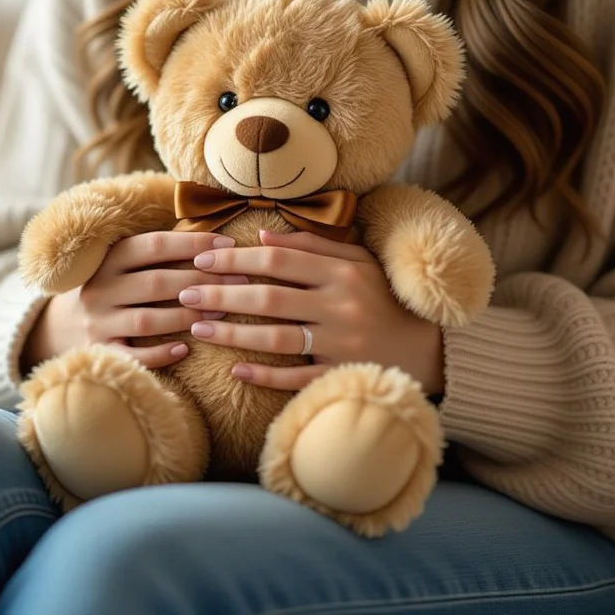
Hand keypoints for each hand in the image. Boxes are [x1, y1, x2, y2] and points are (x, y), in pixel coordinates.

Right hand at [21, 232, 247, 372]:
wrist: (57, 328)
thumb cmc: (109, 290)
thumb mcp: (122, 264)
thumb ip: (158, 251)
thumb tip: (215, 237)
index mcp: (110, 259)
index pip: (155, 245)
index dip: (194, 244)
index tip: (229, 244)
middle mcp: (101, 289)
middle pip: (158, 282)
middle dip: (202, 280)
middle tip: (239, 281)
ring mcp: (98, 323)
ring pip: (148, 320)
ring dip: (188, 315)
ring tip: (221, 312)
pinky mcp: (99, 353)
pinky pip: (132, 356)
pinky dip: (159, 353)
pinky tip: (185, 349)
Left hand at [177, 229, 444, 392]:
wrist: (429, 350)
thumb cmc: (383, 299)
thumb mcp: (357, 263)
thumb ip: (313, 247)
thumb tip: (263, 236)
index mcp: (342, 272)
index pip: (277, 261)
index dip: (235, 259)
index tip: (201, 259)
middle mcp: (341, 306)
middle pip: (269, 297)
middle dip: (222, 294)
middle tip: (184, 293)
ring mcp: (341, 343)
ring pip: (276, 337)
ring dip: (232, 334)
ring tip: (197, 328)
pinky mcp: (341, 375)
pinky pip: (295, 377)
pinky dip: (264, 375)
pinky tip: (235, 370)